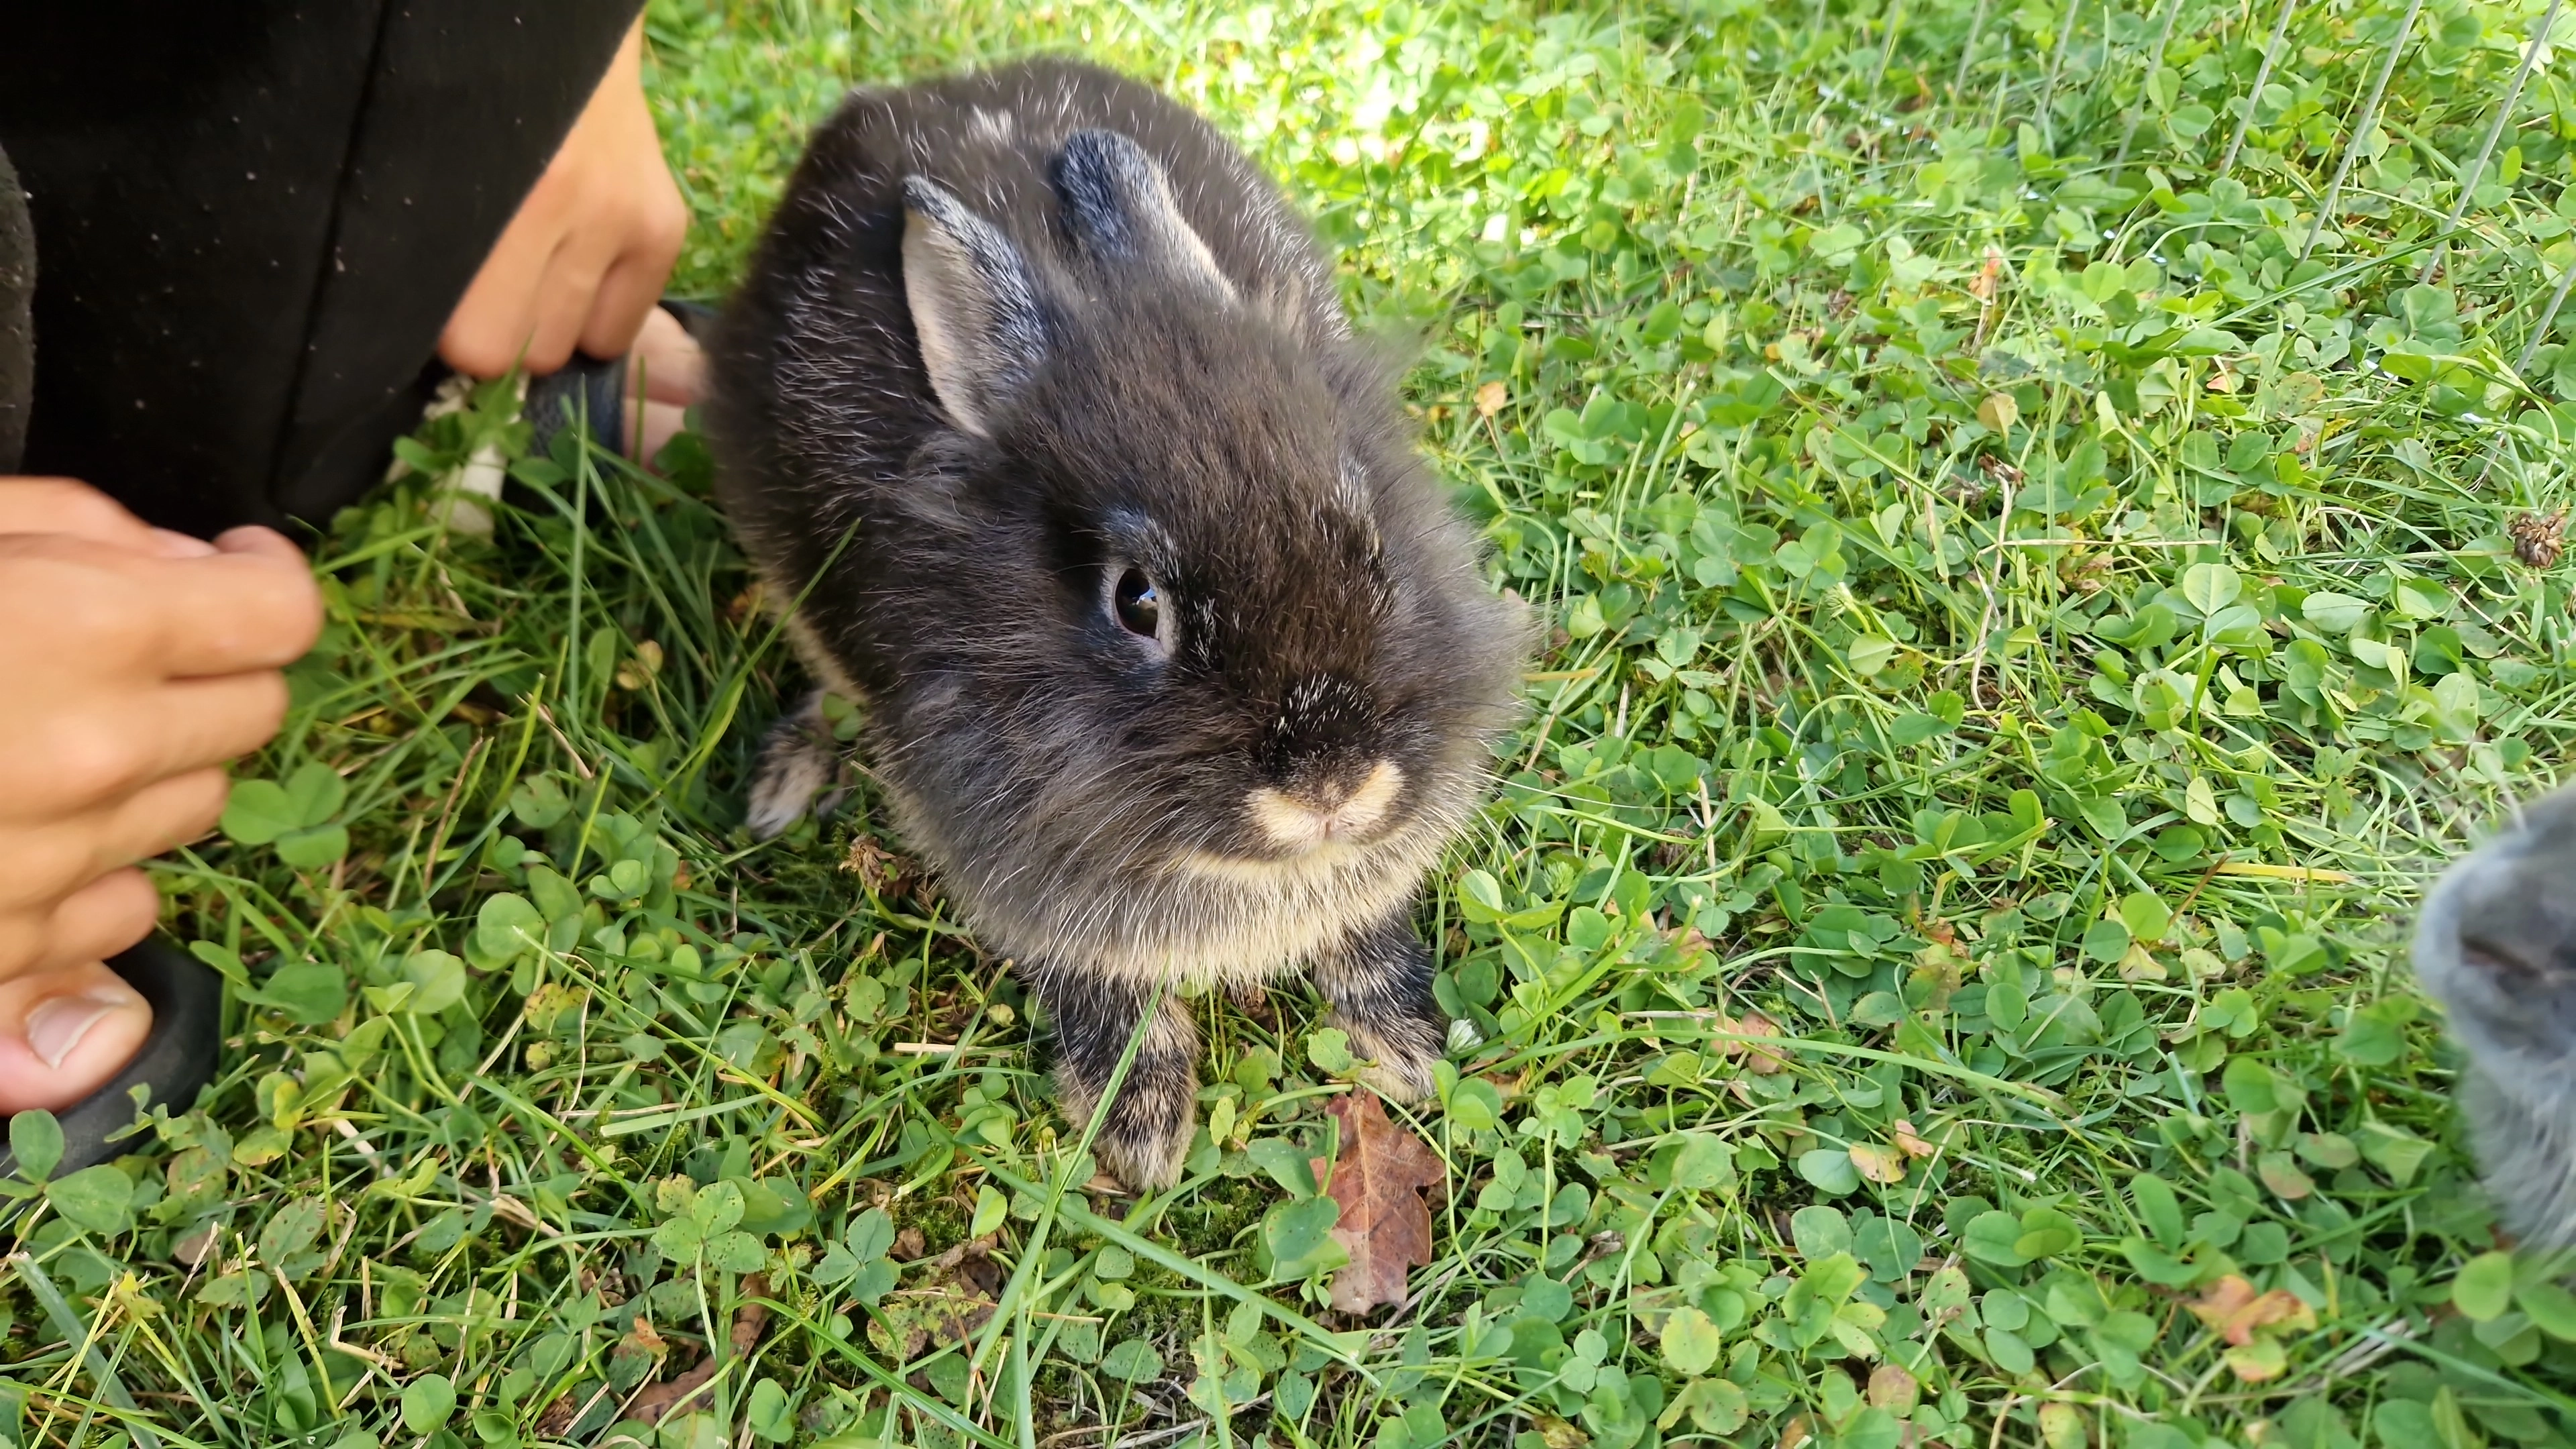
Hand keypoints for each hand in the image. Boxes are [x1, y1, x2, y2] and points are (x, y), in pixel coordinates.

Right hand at [0, 479, 322, 1111]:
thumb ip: (73, 529)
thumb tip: (175, 560)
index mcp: (90, 632)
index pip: (280, 613)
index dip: (260, 578)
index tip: (228, 566)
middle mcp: (95, 756)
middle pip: (254, 712)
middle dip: (209, 669)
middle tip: (133, 643)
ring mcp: (54, 865)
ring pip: (195, 810)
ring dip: (150, 766)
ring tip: (44, 730)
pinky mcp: (3, 955)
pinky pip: (124, 912)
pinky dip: (95, 869)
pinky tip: (17, 826)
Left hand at [438, 15, 687, 378]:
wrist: (558, 45)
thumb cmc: (477, 113)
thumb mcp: (432, 177)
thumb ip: (434, 254)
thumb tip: (447, 349)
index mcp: (508, 199)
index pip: (481, 344)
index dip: (459, 338)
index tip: (449, 312)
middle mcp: (578, 209)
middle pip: (532, 352)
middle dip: (507, 333)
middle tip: (493, 288)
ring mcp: (630, 221)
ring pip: (578, 346)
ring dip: (551, 325)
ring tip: (536, 274)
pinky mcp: (666, 228)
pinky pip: (623, 330)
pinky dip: (597, 317)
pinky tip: (580, 272)